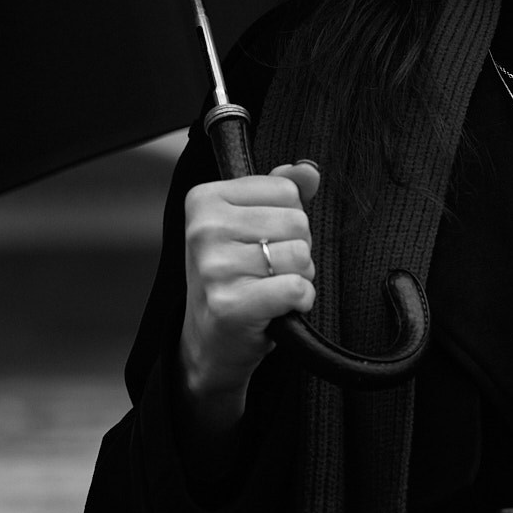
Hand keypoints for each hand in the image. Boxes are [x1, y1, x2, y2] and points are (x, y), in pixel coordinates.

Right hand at [178, 160, 319, 432]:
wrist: (209, 342)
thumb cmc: (233, 277)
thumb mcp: (250, 225)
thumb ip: (281, 191)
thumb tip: (308, 170)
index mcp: (204, 200)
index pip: (286, 190)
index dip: (287, 218)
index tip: (261, 240)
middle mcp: (204, 230)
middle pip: (297, 221)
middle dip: (296, 248)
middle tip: (267, 270)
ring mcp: (214, 268)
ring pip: (301, 255)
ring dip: (299, 276)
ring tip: (269, 288)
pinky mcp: (230, 305)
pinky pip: (297, 288)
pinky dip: (300, 300)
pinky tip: (278, 308)